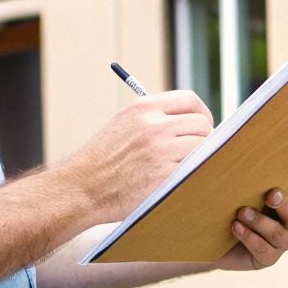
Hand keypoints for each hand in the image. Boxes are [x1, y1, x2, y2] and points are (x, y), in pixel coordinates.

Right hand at [63, 91, 212, 222]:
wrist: (83, 187)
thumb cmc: (104, 160)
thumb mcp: (124, 124)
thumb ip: (155, 118)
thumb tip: (192, 121)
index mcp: (143, 108)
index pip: (189, 99)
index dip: (202, 113)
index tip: (203, 125)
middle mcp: (154, 126)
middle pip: (202, 124)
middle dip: (204, 139)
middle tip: (198, 152)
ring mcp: (161, 151)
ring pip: (203, 149)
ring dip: (200, 159)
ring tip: (187, 167)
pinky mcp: (165, 176)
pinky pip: (195, 170)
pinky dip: (193, 175)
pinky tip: (183, 180)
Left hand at [215, 173, 287, 270]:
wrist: (207, 242)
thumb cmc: (224, 211)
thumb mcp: (234, 193)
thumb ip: (244, 180)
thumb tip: (231, 147)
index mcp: (282, 205)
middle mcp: (285, 224)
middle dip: (283, 203)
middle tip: (271, 194)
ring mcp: (279, 243)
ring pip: (277, 232)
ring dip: (260, 221)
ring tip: (241, 212)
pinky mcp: (268, 258)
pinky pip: (263, 248)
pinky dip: (250, 237)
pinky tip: (236, 227)